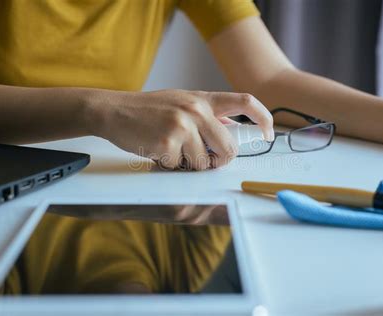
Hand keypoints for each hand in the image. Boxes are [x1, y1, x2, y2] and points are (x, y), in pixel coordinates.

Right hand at [86, 89, 273, 169]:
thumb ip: (208, 115)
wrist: (113, 109)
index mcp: (203, 98)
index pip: (244, 101)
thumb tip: (234, 131)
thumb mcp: (182, 102)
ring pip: (203, 163)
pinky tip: (157, 151)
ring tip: (171, 149)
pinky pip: (179, 167)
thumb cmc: (149, 109)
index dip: (263, 117)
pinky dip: (170, 166)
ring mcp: (181, 126)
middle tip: (203, 159)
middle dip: (219, 161)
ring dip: (189, 165)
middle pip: (228, 149)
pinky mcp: (167, 144)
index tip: (268, 133)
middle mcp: (196, 110)